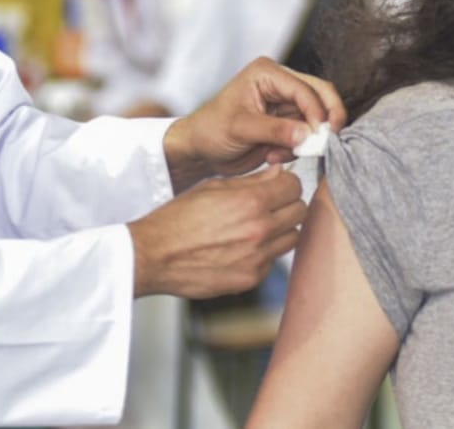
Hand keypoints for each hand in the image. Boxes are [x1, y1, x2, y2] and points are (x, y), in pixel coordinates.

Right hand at [128, 164, 306, 297]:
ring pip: (293, 238)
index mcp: (251, 202)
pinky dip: (266, 253)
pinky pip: (273, 261)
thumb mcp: (213, 187)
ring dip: (282, 230)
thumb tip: (278, 173)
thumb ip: (252, 181)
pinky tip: (244, 247)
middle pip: (300, 211)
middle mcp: (259, 230)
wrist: (153, 256)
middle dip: (289, 204)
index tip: (278, 186)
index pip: (295, 186)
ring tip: (259, 226)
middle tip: (272, 205)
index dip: (287, 183)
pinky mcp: (250, 278)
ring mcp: (257, 258)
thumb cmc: (178, 218)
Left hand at [166, 57, 346, 187]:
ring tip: (278, 154)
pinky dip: (296, 148)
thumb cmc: (211, 130)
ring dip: (305, 140)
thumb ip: (275, 130)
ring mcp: (285, 104)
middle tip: (326, 143)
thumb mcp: (241, 129)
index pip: (304, 88)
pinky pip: (306, 135)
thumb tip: (307, 134)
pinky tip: (272, 155)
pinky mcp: (287, 123)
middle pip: (319, 96)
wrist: (200, 150)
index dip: (317, 111)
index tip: (321, 134)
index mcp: (267, 74)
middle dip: (323, 121)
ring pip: (315, 118)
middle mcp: (280, 84)